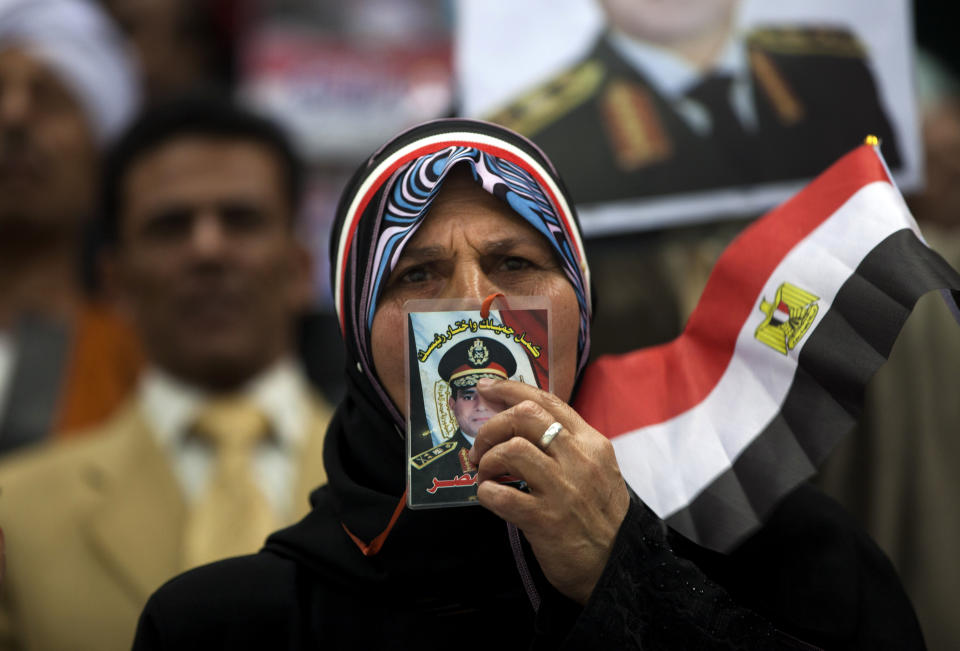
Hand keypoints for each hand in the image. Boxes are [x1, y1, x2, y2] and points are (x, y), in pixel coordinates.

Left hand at [468, 378, 629, 604]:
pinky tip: (489, 496)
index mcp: (591, 443)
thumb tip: (522, 420)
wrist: (618, 567)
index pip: (547, 401)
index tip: (486, 387)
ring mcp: (563, 490)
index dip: (510, 389)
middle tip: (480, 446)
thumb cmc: (602, 517)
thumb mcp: (597, 469)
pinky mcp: (545, 520)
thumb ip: (567, 444)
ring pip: (512, 449)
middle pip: (524, 416)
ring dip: (488, 459)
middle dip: (491, 426)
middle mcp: (579, 460)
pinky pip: (502, 495)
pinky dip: (486, 492)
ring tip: (486, 474)